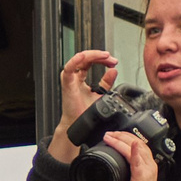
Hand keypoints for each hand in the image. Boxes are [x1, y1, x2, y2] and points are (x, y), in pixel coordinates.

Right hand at [46, 50, 118, 164]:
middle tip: (111, 59)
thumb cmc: (84, 111)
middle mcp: (74, 76)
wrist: (78, 124)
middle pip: (86, 58)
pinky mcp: (67, 83)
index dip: (102, 60)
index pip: (90, 62)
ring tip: (104, 56)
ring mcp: (70, 79)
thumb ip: (106, 83)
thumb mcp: (100, 94)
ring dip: (92, 55)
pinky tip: (83, 56)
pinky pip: (69, 69)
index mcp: (80, 78)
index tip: (113, 62)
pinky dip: (75, 61)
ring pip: (79, 60)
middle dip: (100, 56)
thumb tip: (113, 71)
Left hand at [114, 131, 163, 180]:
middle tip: (109, 134)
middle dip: (122, 135)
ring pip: (138, 148)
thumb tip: (110, 164)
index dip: (126, 137)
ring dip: (123, 140)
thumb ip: (122, 170)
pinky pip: (139, 161)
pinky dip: (135, 152)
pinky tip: (131, 146)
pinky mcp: (142, 177)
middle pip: (138, 142)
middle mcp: (149, 165)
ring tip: (111, 137)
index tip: (113, 135)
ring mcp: (147, 170)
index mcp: (147, 165)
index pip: (139, 144)